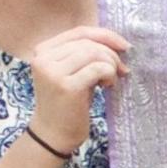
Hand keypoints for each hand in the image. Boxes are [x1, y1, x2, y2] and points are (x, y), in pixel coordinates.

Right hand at [22, 24, 128, 151]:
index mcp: (42, 50)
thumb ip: (84, 53)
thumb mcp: (72, 72)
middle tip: (121, 69)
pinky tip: (107, 87)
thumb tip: (116, 41)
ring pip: (94, 53)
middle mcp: (43, 58)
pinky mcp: (67, 86)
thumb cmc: (67, 104)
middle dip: (111, 53)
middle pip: (88, 41)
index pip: (79, 32)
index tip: (123, 46)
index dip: (105, 35)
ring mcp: (53, 72)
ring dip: (110, 65)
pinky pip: (99, 68)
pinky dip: (109, 75)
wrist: (53, 135)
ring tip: (110, 80)